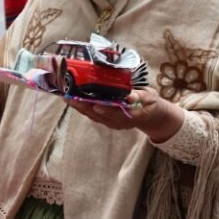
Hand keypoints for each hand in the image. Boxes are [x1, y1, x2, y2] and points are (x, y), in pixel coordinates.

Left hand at [66, 86, 183, 142]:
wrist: (153, 116)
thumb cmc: (151, 103)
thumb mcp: (150, 98)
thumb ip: (139, 97)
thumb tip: (129, 96)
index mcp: (131, 116)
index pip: (116, 114)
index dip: (105, 110)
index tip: (95, 105)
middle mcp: (118, 122)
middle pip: (98, 115)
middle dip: (83, 106)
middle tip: (70, 96)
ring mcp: (111, 122)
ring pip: (92, 115)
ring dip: (79, 107)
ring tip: (66, 96)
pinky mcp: (106, 120)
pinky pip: (91, 114)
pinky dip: (81, 107)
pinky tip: (72, 100)